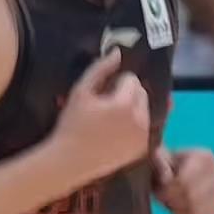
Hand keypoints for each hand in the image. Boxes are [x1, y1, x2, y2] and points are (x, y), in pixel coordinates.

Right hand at [51, 49, 150, 181]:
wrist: (70, 161)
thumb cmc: (72, 124)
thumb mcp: (80, 92)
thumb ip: (100, 69)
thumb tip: (117, 52)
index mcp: (125, 105)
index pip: (132, 80)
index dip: (115, 83)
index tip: (101, 94)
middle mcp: (139, 120)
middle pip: (141, 93)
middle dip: (127, 94)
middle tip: (105, 104)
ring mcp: (142, 136)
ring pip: (144, 109)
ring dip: (131, 108)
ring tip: (110, 118)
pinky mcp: (141, 149)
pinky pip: (143, 126)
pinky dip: (134, 125)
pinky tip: (116, 131)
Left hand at [152, 147, 213, 213]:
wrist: (178, 175)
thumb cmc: (167, 166)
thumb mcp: (158, 159)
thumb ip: (159, 162)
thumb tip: (167, 178)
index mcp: (205, 157)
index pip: (184, 181)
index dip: (167, 189)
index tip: (159, 189)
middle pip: (191, 196)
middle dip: (171, 199)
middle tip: (162, 198)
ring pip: (194, 210)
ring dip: (176, 208)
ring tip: (170, 201)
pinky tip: (178, 208)